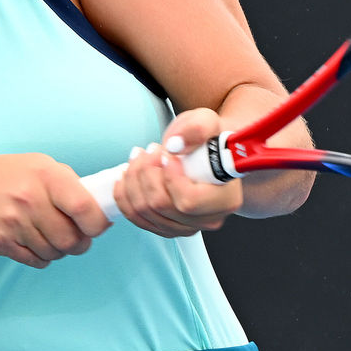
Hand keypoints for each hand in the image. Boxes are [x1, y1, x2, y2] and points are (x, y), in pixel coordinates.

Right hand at [0, 154, 110, 268]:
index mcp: (46, 176)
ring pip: (55, 253)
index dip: (97, 224)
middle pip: (72, 240)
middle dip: (80, 243)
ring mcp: (13, 222)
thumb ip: (70, 184)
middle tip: (76, 236)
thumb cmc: (7, 176)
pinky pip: (36, 261)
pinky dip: (42, 257)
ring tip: (50, 234)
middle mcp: (30, 199)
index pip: (84, 209)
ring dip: (59, 250)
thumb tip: (100, 210)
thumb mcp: (39, 165)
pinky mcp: (0, 242)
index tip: (98, 226)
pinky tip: (34, 241)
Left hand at [112, 108, 243, 236]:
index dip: (170, 177)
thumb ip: (197, 128)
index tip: (165, 154)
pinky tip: (125, 175)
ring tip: (137, 157)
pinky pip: (136, 218)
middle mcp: (207, 220)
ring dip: (133, 180)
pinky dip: (124, 195)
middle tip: (149, 150)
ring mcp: (186, 227)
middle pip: (161, 206)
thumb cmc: (208, 139)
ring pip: (144, 212)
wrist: (205, 153)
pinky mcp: (166, 227)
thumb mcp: (208, 122)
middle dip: (146, 173)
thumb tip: (175, 144)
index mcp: (225, 200)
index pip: (189, 200)